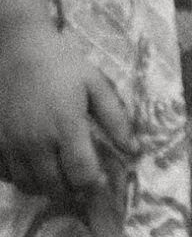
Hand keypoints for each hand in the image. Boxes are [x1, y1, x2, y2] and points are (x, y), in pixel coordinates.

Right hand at [0, 21, 131, 204]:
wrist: (14, 44)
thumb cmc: (60, 63)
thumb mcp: (96, 84)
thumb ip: (116, 119)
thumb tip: (134, 150)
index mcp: (66, 127)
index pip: (82, 175)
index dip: (95, 186)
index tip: (102, 181)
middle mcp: (35, 140)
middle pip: (54, 187)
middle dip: (72, 191)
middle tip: (81, 182)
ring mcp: (9, 142)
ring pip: (27, 184)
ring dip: (45, 187)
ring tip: (58, 176)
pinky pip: (4, 173)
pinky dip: (19, 177)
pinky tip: (31, 166)